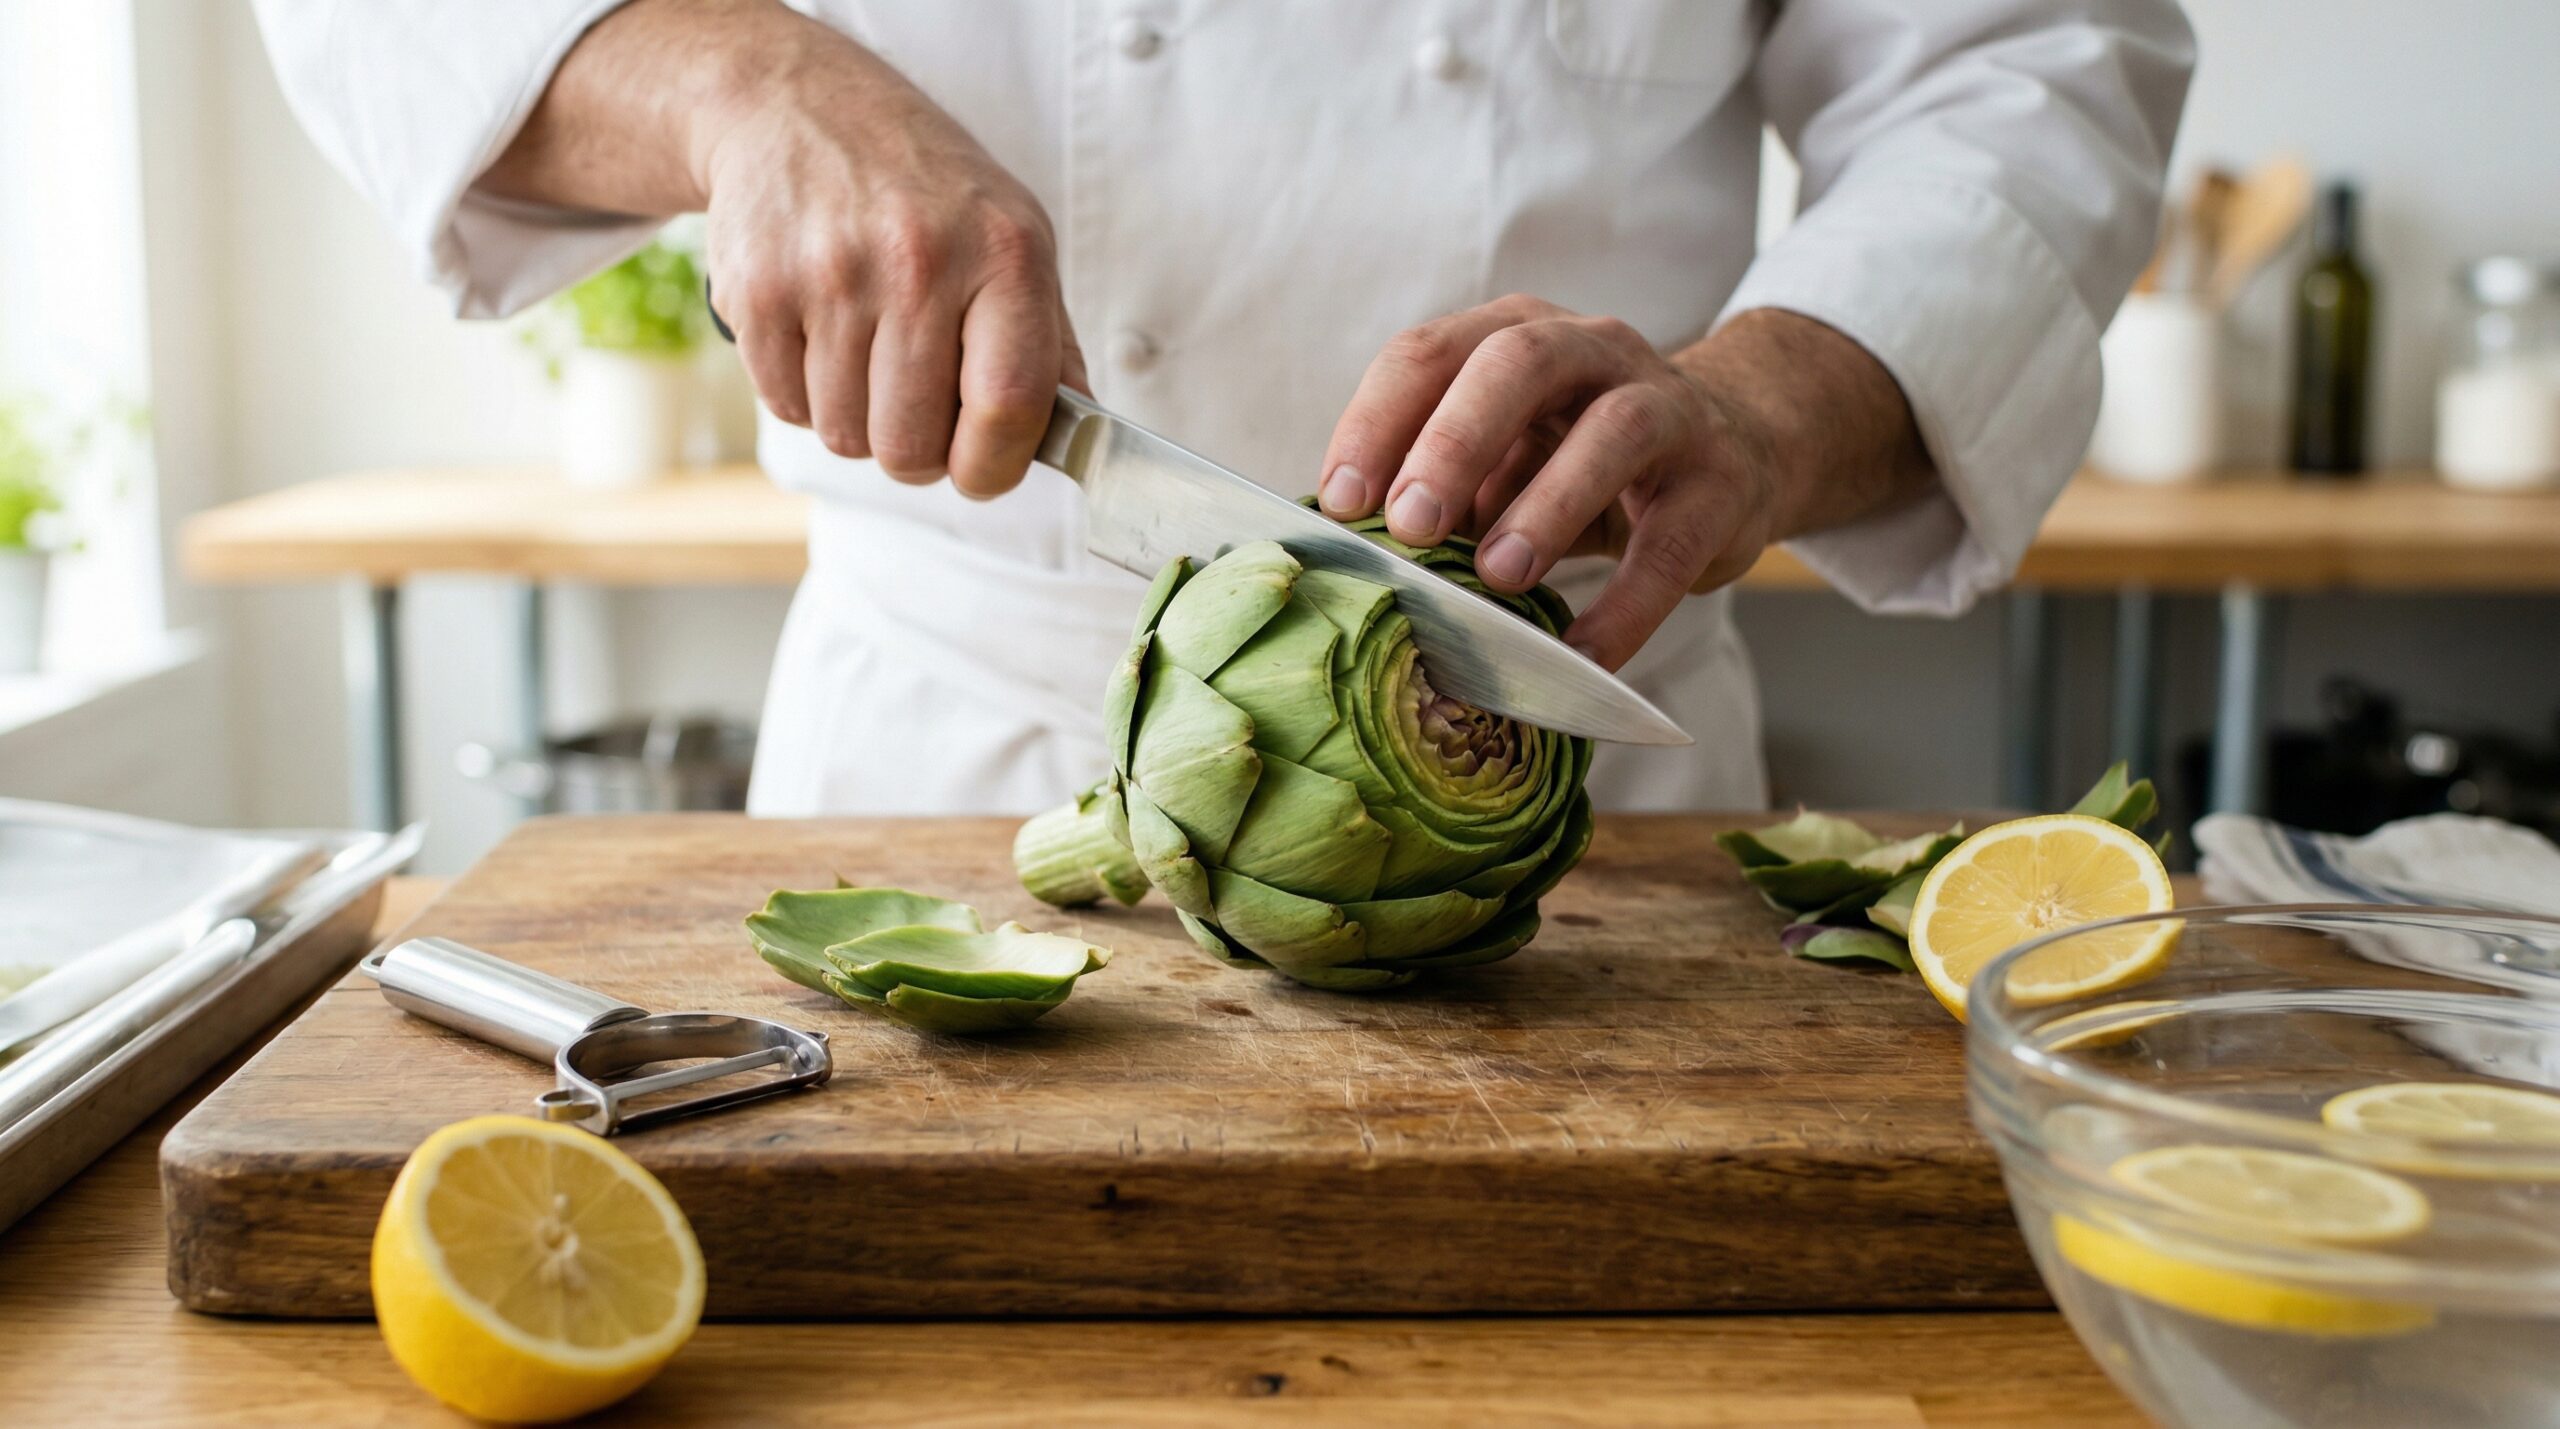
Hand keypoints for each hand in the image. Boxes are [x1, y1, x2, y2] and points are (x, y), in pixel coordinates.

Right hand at [695, 26, 1084, 495]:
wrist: (797, 106)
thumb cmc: (921, 186)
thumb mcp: (1012, 235)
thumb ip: (1048, 341)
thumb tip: (1078, 432)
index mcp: (1003, 253)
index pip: (1008, 407)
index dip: (995, 468)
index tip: (983, 472)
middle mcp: (919, 261)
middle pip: (914, 446)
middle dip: (918, 452)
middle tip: (917, 410)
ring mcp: (831, 276)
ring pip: (847, 438)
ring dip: (858, 419)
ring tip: (866, 353)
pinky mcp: (758, 292)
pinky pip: (787, 410)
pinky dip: (804, 394)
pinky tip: (820, 334)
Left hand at [1318, 299, 1930, 669]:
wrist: (1733, 452)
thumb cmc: (1576, 460)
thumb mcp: (1501, 458)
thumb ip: (1439, 490)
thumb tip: (1354, 556)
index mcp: (1512, 334)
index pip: (1429, 354)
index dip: (1377, 422)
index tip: (1341, 502)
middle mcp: (1590, 348)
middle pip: (1518, 363)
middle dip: (1455, 442)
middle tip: (1411, 526)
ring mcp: (1666, 406)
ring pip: (1612, 431)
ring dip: (1547, 504)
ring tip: (1499, 576)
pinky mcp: (1721, 479)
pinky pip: (1673, 540)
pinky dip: (1628, 603)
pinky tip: (1584, 653)